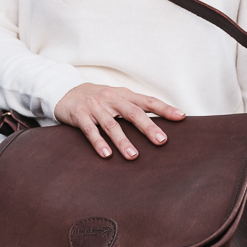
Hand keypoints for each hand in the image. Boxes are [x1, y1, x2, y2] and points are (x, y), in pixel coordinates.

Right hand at [54, 83, 183, 159]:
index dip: (165, 109)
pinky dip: (98, 142)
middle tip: (162, 141)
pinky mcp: (80, 115)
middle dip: (148, 127)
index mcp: (124, 94)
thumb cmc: (98, 99)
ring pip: (112, 125)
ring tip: (134, 156)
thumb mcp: (116, 98)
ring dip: (123, 141)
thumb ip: (134, 108)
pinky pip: (90, 130)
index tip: (181, 117)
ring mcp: (95, 107)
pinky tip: (106, 154)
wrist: (65, 91)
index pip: (148, 101)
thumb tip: (158, 125)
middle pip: (133, 113)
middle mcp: (111, 99)